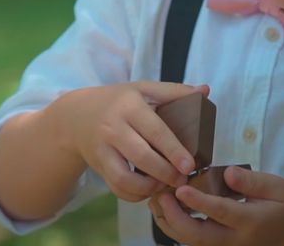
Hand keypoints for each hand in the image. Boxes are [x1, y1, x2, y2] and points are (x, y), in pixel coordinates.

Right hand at [58, 81, 209, 201]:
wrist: (77, 115)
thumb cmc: (121, 101)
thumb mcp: (145, 89)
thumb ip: (175, 91)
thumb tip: (206, 90)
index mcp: (130, 106)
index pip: (155, 130)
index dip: (173, 150)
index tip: (190, 165)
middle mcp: (113, 127)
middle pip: (141, 156)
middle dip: (165, 173)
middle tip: (184, 179)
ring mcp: (102, 149)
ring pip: (125, 178)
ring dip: (149, 187)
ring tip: (166, 185)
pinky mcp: (98, 166)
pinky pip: (116, 188)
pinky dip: (135, 194)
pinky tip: (150, 190)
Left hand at [149, 166, 283, 245]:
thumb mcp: (278, 187)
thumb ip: (251, 181)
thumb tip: (227, 173)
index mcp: (251, 222)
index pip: (221, 213)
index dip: (199, 201)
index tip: (180, 188)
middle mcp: (236, 240)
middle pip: (198, 236)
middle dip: (175, 216)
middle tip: (161, 193)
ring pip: (192, 242)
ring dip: (171, 222)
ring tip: (157, 198)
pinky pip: (194, 241)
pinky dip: (177, 226)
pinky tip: (167, 208)